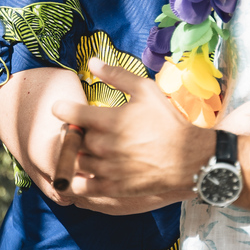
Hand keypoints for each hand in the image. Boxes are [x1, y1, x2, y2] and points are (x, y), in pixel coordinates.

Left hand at [51, 58, 213, 201]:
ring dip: (78, 154)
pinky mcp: (112, 187)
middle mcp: (104, 145)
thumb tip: (91, 61)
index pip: (70, 114)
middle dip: (75, 132)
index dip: (62, 109)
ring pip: (76, 161)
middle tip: (82, 129)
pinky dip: (77, 180)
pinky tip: (85, 173)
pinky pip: (82, 187)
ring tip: (90, 149)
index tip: (61, 108)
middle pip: (73, 138)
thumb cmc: (167, 121)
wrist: (188, 157)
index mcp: (109, 120)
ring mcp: (107, 168)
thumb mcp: (145, 90)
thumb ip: (117, 75)